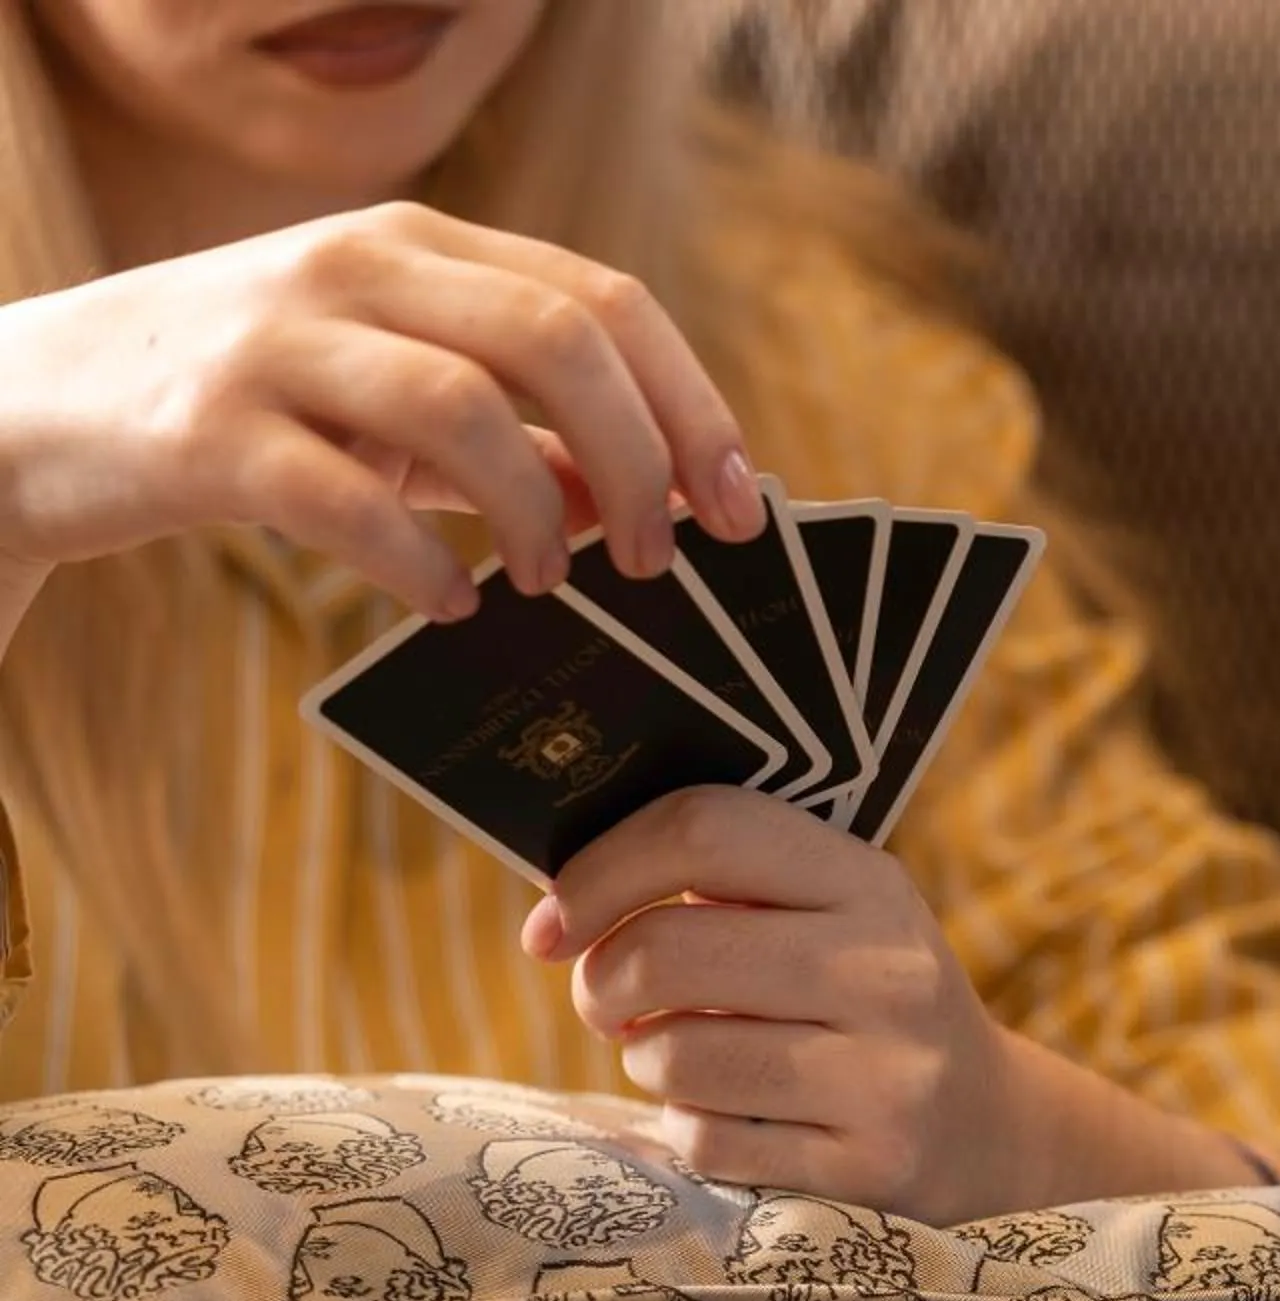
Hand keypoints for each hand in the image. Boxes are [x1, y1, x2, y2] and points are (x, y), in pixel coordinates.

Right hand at [0, 200, 762, 619]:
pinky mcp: (203, 432)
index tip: (736, 507)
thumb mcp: (390, 398)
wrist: (26, 411)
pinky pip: (346, 496)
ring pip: (463, 405)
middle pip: (557, 338)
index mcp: (417, 246)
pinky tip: (448, 604)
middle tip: (655, 561)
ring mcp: (273, 342)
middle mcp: (352, 269)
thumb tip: (644, 499)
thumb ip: (517, 435)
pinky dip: (421, 563)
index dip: (691, 406)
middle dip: (640, 458)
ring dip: (538, 513)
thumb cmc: (245, 408)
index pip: (604, 300)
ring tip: (550, 585)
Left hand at [527, 787, 1018, 1220]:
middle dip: (602, 983)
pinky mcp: (871, 1166)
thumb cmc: (860, 1001)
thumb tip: (561, 901)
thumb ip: (722, 885)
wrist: (988, 1122)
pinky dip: (691, 1131)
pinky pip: (709, 1141)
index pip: (707, 829)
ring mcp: (887, 1074)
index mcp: (868, 882)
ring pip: (676, 1056)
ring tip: (684, 1059)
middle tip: (607, 1001)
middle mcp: (887, 970)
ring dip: (647, 1061)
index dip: (602, 869)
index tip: (554, 922)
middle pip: (669, 951)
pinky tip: (732, 1119)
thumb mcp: (830, 916)